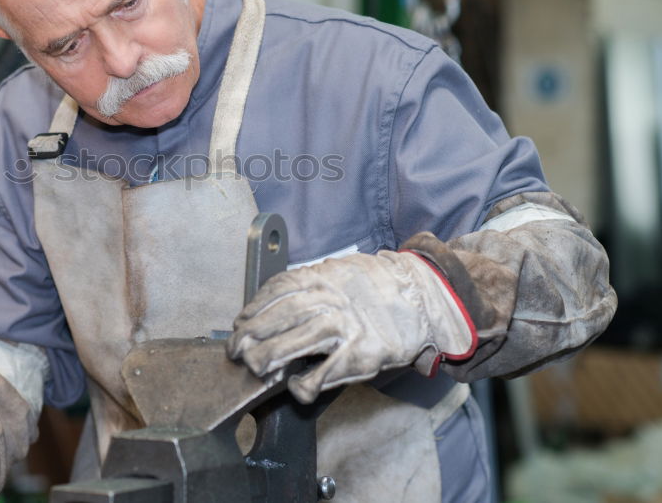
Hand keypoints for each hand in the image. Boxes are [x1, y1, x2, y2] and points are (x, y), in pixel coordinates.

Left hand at [227, 251, 475, 403]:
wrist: (424, 297)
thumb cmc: (375, 290)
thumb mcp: (340, 274)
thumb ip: (309, 287)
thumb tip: (268, 309)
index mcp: (324, 276)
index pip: (278, 289)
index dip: (254, 308)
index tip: (240, 323)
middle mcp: (333, 298)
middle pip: (283, 314)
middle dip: (253, 334)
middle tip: (236, 350)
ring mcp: (349, 325)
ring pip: (300, 339)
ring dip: (272, 355)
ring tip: (255, 367)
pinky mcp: (364, 352)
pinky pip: (328, 370)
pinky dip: (307, 382)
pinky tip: (296, 387)